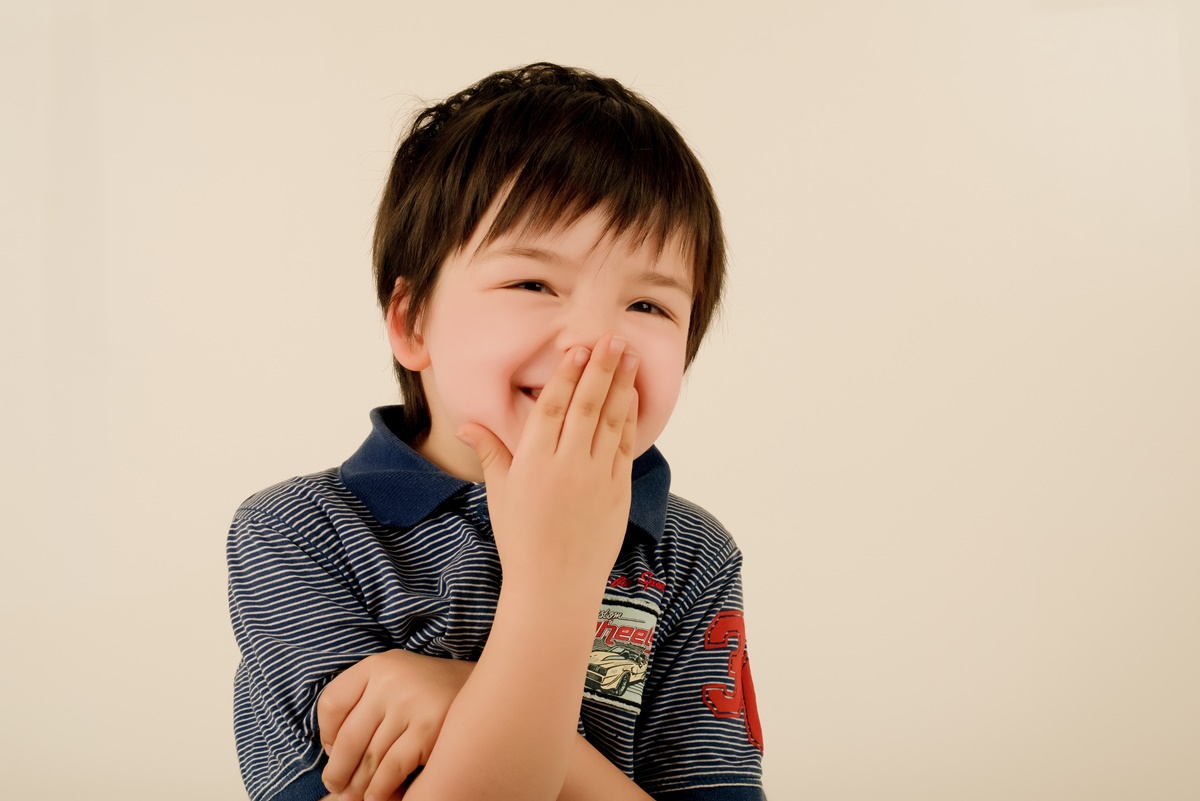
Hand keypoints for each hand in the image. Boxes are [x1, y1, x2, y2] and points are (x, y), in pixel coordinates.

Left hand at [317, 650, 474, 800]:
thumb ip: (363, 706)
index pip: (332, 703)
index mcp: (378, 665)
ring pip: (370, 759)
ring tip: (359, 796)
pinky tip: (381, 795)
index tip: (334, 751)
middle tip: (338, 788)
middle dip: (339, 772)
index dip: (326, 734)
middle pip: (348, 738)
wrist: (487, 689)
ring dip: (360, 787)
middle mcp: (391, 679)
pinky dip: (382, 790)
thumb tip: (332, 756)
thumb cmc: (431, 693)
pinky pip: (391, 769)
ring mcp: (411, 702)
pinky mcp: (429, 727)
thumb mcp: (395, 681)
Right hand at [457, 334, 639, 590]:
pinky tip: (633, 397)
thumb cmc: (521, 539)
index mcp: (534, 462)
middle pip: (587, 406)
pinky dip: (630, 419)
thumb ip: (491, 451)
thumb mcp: (500, 493)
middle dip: (601, 368)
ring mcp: (596, 478)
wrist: (554, 586)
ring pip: (612, 421)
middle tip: (612, 337)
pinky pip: (625, 447)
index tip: (578, 348)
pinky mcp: (618, 492)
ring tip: (629, 356)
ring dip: (622, 385)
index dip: (568, 375)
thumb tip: (469, 423)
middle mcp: (567, 466)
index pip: (553, 408)